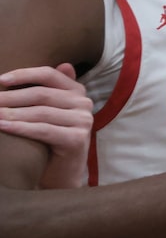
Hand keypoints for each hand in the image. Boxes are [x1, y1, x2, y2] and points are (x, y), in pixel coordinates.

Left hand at [0, 64, 93, 188]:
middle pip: (42, 94)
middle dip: (11, 97)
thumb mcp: (50, 111)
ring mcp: (83, 121)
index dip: (24, 75)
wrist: (62, 173)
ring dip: (11, 113)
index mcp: (77, 92)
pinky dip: (20, 127)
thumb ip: (52, 89)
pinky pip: (43, 130)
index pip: (49, 75)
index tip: (0, 80)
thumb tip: (63, 63)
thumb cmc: (50, 140)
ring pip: (40, 112)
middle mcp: (84, 103)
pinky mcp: (77, 139)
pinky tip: (2, 126)